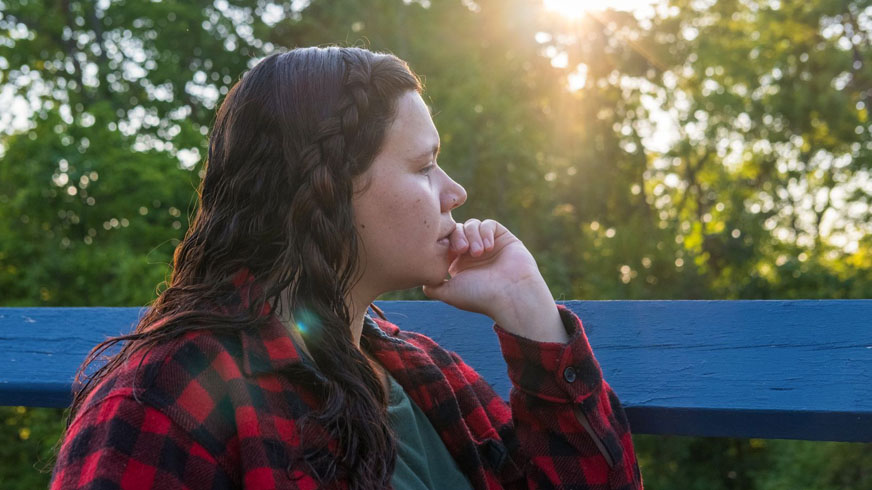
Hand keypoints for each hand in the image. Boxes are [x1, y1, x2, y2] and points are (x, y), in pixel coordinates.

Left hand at [422, 219, 566, 341]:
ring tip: (478, 253)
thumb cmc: (480, 296)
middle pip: (456, 230)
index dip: (443, 242)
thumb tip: (420, 279)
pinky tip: (487, 247)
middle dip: (456, 237)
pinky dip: (485, 231)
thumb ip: (432, 286)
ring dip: (472, 236)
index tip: (448, 253)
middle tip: (461, 250)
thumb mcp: (449, 293)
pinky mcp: (503, 238)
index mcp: (459, 265)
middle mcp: (473, 254)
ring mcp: (488, 245)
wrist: (512, 296)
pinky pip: (489, 224)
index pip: (445, 242)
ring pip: (471, 225)